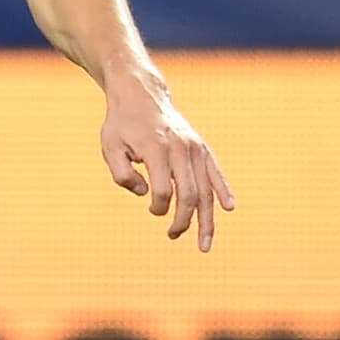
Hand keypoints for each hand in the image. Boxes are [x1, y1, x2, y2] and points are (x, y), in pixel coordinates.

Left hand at [101, 85, 233, 251]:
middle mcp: (181, 149)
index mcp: (157, 150)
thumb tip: (145, 193)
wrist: (141, 95)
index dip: (158, 207)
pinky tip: (230, 208)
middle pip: (190, 194)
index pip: (164, 190)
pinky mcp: (202, 147)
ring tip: (204, 244)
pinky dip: (223, 190)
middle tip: (173, 236)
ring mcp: (195, 148)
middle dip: (184, 221)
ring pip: (206, 189)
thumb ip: (122, 174)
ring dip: (206, 219)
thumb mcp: (110, 148)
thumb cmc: (122, 125)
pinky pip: (216, 172)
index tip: (151, 210)